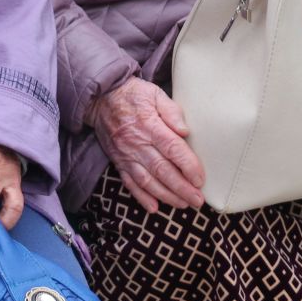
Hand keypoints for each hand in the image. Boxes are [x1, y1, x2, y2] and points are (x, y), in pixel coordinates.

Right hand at [89, 78, 204, 212]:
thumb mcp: (154, 93)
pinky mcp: (118, 161)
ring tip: (183, 205)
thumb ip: (171, 110)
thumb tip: (185, 131)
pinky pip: (129, 183)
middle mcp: (137, 143)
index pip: (172, 149)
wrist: (101, 98)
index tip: (200, 179)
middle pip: (162, 170)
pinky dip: (141, 197)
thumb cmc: (133, 95)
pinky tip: (155, 207)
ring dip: (166, 195)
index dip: (187, 165)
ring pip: (148, 181)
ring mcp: (126, 155)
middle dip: (181, 188)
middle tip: (197, 200)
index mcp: (149, 124)